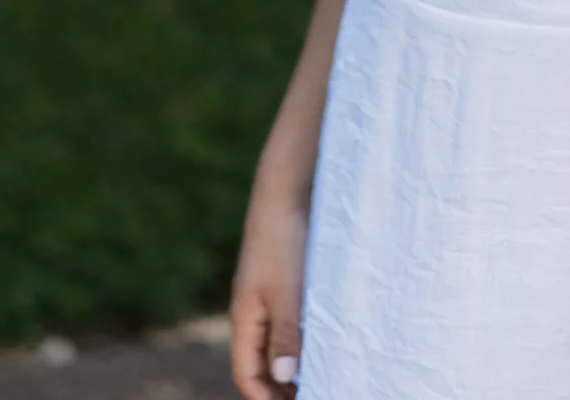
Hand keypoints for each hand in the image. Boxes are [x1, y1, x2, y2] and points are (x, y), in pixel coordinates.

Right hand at [230, 197, 307, 399]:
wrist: (285, 189)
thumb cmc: (282, 240)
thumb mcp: (286, 291)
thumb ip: (284, 335)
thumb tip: (282, 380)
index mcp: (244, 317)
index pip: (246, 373)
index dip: (265, 396)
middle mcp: (252, 309)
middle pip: (260, 360)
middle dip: (281, 384)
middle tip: (315, 390)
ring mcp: (267, 292)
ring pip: (276, 339)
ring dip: (294, 359)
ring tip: (324, 371)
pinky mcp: (284, 277)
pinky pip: (288, 317)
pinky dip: (303, 333)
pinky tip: (325, 334)